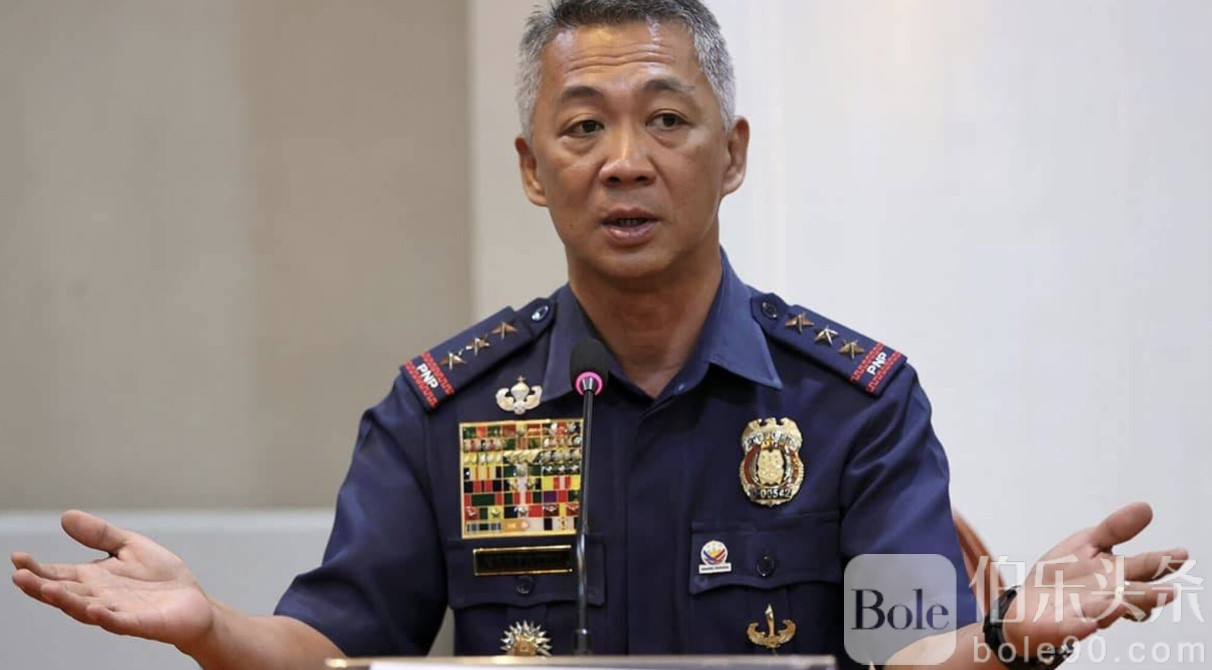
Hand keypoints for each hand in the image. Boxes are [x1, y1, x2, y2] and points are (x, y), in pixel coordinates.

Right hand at [11, 510, 214, 649]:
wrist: (193, 602)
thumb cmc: (159, 577)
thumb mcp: (129, 546)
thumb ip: (99, 535)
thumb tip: (65, 516)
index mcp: (94, 579)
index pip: (58, 575)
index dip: (37, 568)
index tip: (17, 558)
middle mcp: (100, 598)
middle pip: (65, 594)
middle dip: (41, 587)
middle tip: (19, 577)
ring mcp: (119, 612)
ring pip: (86, 610)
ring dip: (66, 601)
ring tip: (47, 590)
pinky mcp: (142, 623)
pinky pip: (121, 622)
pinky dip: (107, 617)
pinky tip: (95, 608)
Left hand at [1003, 502, 1188, 655]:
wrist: (1031, 605)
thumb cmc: (1067, 574)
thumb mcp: (1087, 543)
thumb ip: (1116, 529)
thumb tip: (1146, 507)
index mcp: (1117, 575)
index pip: (1143, 568)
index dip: (1160, 562)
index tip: (1181, 554)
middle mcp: (1108, 597)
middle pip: (1131, 596)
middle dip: (1148, 595)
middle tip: (1168, 592)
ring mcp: (1085, 612)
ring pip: (1104, 613)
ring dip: (1114, 610)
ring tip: (1122, 604)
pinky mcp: (1062, 626)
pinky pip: (1072, 629)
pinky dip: (1080, 627)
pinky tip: (1088, 624)